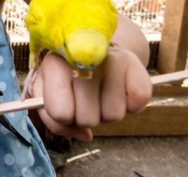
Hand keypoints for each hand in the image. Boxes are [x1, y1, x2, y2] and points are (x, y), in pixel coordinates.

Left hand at [32, 48, 151, 140]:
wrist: (92, 52)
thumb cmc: (66, 79)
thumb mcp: (48, 97)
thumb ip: (54, 120)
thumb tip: (85, 135)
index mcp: (54, 65)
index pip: (60, 114)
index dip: (64, 118)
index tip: (65, 104)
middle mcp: (83, 58)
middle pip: (87, 119)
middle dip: (86, 116)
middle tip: (86, 98)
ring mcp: (110, 58)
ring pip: (113, 115)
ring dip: (107, 111)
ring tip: (102, 91)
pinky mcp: (134, 62)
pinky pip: (138, 101)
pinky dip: (131, 105)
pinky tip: (120, 90)